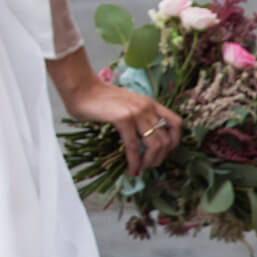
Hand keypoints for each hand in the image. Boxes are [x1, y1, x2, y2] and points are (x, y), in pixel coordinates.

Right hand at [62, 76, 182, 175]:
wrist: (80, 88)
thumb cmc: (97, 98)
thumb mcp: (125, 105)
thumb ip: (136, 118)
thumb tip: (141, 142)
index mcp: (149, 103)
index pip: (176, 123)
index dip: (174, 142)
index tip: (163, 152)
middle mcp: (147, 107)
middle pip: (167, 139)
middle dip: (160, 157)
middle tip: (149, 165)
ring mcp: (137, 112)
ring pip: (155, 144)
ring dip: (150, 161)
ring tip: (141, 168)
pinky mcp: (123, 118)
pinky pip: (134, 146)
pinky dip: (134, 161)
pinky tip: (131, 168)